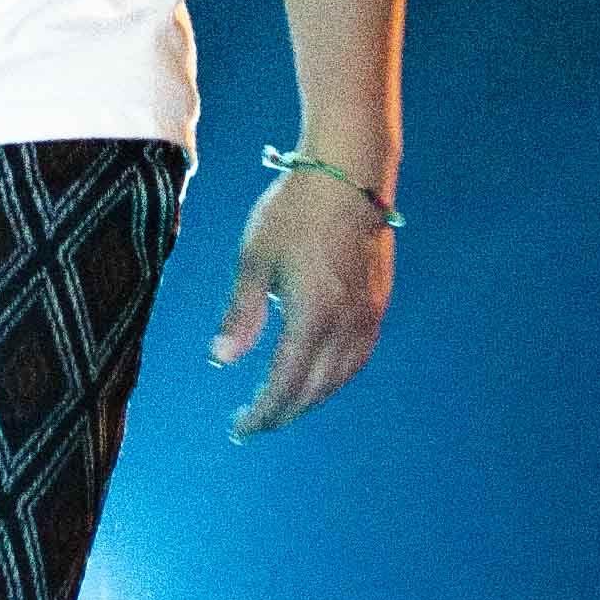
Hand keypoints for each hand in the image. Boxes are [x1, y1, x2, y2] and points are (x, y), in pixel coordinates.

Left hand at [208, 165, 394, 440]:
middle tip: (255, 423)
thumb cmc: (294, 209)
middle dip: (283, 412)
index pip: (285, 385)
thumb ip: (241, 313)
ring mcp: (368, 315)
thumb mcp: (254, 258)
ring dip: (310, 399)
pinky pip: (358, 356)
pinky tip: (320, 375)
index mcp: (313, 317)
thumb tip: (221, 360)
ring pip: (340, 378)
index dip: (262, 413)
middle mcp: (346, 324)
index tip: (240, 428)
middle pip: (314, 390)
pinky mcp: (378, 302)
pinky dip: (336, 377)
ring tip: (283, 405)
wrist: (349, 171)